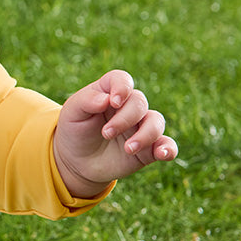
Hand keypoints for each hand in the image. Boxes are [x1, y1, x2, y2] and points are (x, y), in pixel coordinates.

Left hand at [54, 70, 177, 198]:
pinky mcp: (148, 148)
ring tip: (128, 149)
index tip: (113, 102)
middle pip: (139, 102)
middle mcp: (128, 107)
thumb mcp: (72, 113)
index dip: (122, 87)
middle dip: (124, 118)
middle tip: (106, 134)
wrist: (76, 160)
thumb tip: (107, 99)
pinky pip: (167, 145)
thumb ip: (87, 101)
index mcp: (109, 92)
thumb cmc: (75, 130)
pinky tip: (163, 154)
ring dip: (145, 135)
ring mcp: (140, 127)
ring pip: (156, 122)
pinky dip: (168, 148)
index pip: (122, 79)